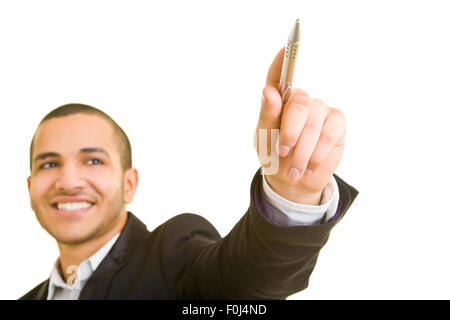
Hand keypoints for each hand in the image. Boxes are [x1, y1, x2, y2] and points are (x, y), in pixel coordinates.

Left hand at [254, 47, 345, 204]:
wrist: (293, 180)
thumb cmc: (274, 155)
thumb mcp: (263, 138)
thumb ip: (267, 115)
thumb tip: (268, 91)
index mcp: (278, 100)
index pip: (278, 75)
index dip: (281, 60)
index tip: (285, 47)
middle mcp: (300, 100)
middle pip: (300, 103)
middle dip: (290, 132)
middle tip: (283, 151)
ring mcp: (320, 109)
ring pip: (315, 122)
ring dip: (303, 151)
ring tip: (295, 168)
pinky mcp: (337, 122)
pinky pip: (331, 132)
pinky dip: (318, 153)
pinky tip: (311, 165)